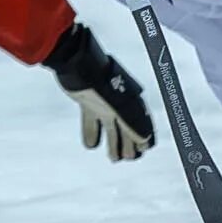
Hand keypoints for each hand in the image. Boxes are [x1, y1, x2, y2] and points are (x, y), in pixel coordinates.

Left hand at [44, 23, 154, 160]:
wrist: (76, 63)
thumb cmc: (101, 82)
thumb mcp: (118, 105)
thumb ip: (131, 123)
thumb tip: (145, 142)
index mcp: (130, 99)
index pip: (142, 120)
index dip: (144, 135)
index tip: (144, 150)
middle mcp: (119, 101)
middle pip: (127, 126)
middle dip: (129, 143)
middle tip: (128, 158)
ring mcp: (103, 102)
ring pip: (111, 126)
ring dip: (113, 142)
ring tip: (113, 159)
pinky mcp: (87, 101)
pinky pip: (92, 121)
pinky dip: (92, 132)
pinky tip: (91, 145)